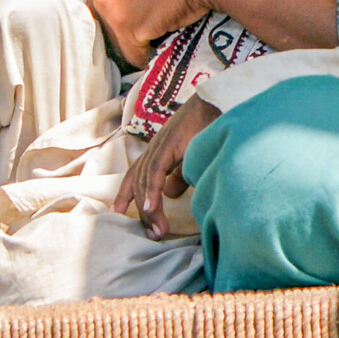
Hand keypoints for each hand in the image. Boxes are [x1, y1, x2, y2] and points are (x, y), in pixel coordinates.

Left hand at [82, 0, 212, 66]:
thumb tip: (129, 6)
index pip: (100, 3)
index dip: (120, 13)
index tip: (137, 16)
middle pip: (103, 24)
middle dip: (123, 31)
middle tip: (149, 26)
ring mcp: (108, 7)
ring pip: (116, 42)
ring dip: (135, 44)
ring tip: (158, 32)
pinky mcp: (125, 28)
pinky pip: (132, 57)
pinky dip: (147, 57)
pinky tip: (162, 43)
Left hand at [112, 99, 216, 239]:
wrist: (220, 102)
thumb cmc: (208, 128)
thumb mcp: (191, 159)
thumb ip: (180, 176)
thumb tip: (170, 194)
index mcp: (158, 152)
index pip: (136, 176)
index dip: (125, 195)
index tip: (118, 216)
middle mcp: (154, 148)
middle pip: (138, 182)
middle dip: (141, 211)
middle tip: (151, 235)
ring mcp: (160, 144)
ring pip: (145, 180)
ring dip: (149, 208)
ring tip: (156, 230)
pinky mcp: (171, 141)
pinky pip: (157, 169)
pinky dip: (152, 190)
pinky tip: (151, 207)